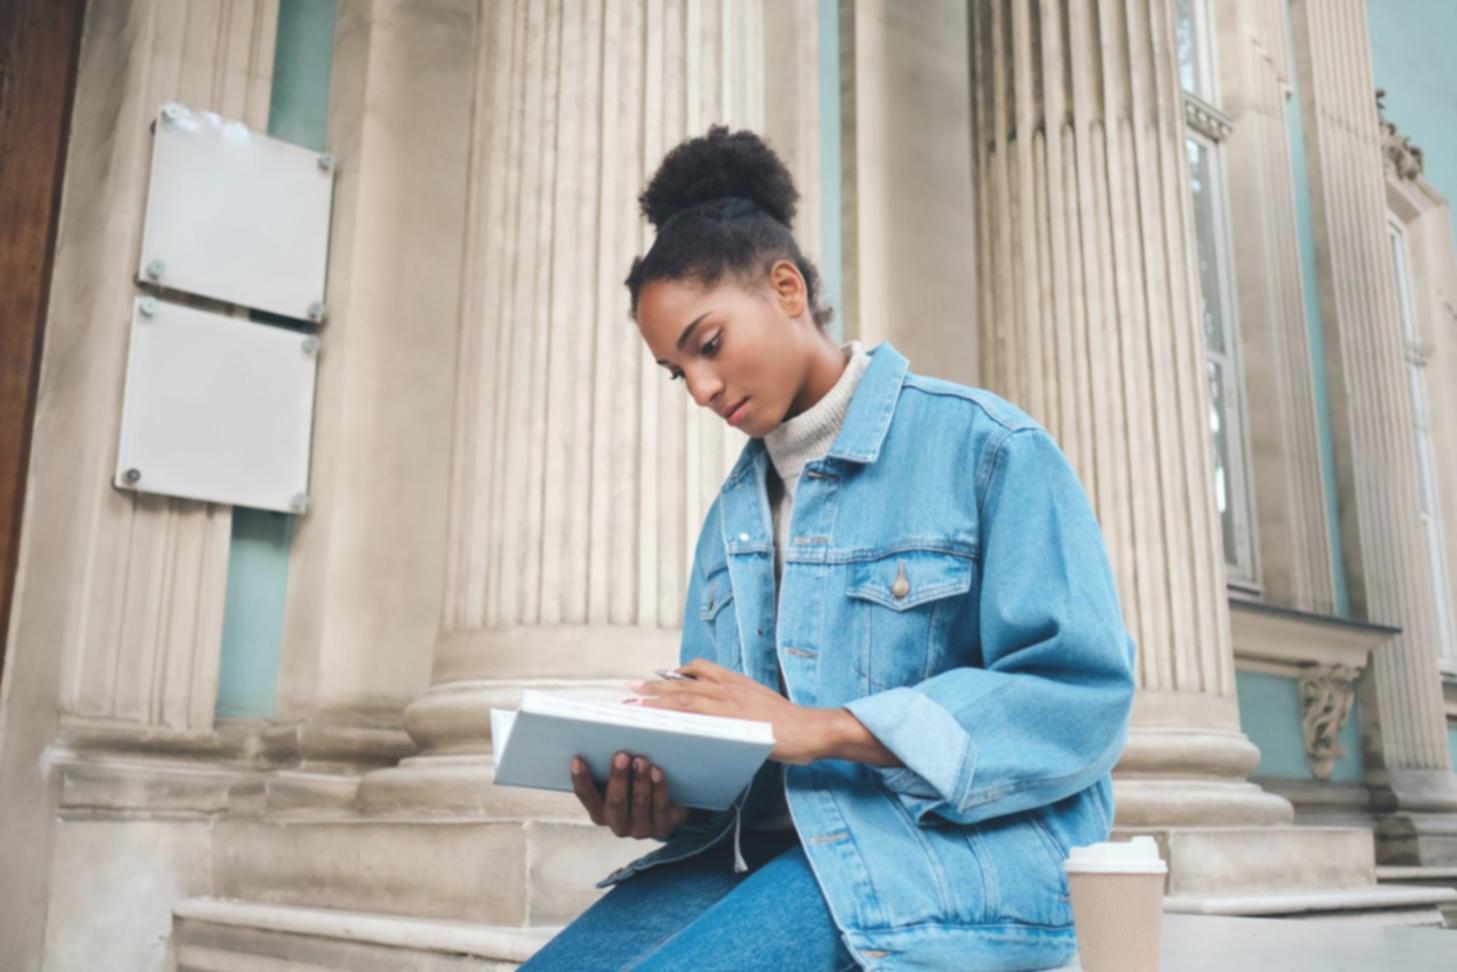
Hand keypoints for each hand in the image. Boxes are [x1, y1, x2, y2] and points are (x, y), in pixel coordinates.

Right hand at [569, 751, 688, 839]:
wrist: (672, 804)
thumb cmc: (638, 781)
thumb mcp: (624, 771)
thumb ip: (615, 755)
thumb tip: (615, 720)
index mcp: (600, 810)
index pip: (586, 796)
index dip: (581, 779)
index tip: (578, 759)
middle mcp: (617, 823)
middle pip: (615, 802)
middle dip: (618, 778)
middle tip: (622, 756)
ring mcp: (640, 828)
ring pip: (639, 804)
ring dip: (640, 781)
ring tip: (642, 760)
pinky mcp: (663, 827)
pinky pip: (659, 807)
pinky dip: (658, 788)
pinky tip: (657, 772)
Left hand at [629, 659, 835, 764]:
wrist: (811, 729)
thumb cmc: (788, 721)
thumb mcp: (760, 699)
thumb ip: (737, 699)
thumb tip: (716, 706)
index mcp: (736, 680)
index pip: (700, 667)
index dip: (675, 672)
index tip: (655, 676)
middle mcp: (729, 688)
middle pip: (684, 684)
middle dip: (654, 687)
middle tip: (631, 690)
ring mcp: (730, 705)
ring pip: (685, 700)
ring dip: (657, 703)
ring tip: (636, 708)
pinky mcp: (732, 723)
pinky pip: (697, 721)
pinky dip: (677, 722)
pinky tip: (661, 728)